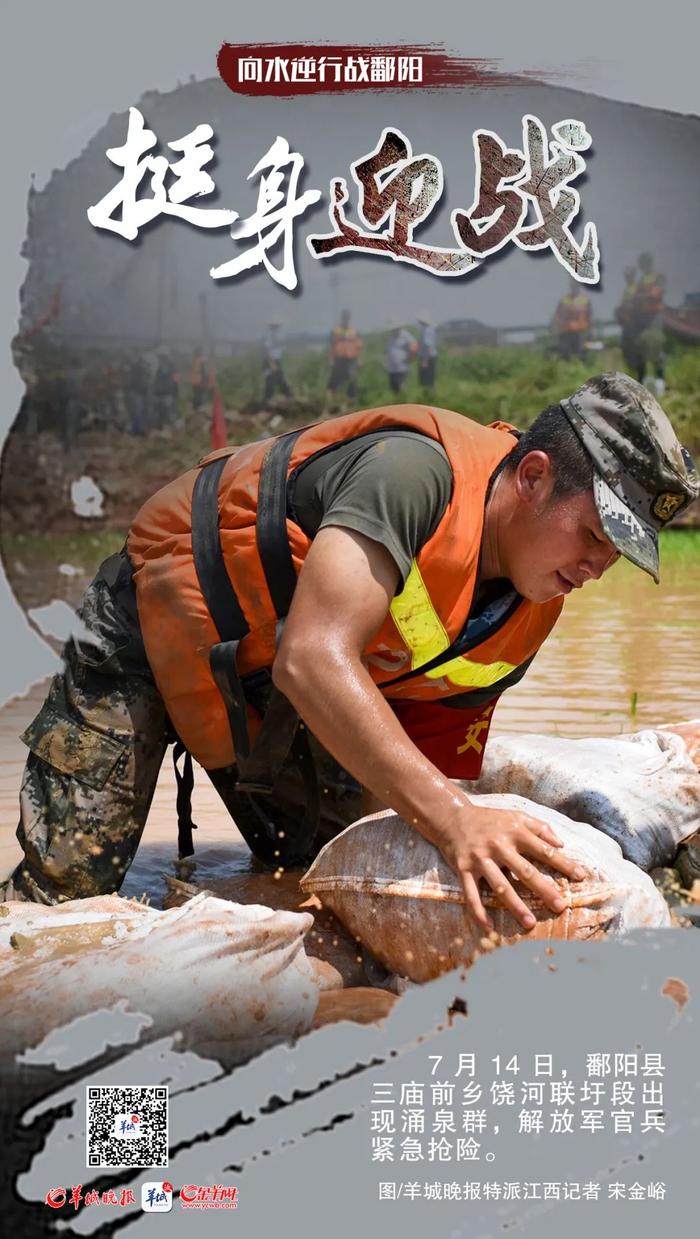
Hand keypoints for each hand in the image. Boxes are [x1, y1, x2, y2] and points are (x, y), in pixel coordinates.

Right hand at [435, 799, 590, 932]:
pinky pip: (471, 894)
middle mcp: (499, 846)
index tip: (581, 877)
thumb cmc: (489, 819)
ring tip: (530, 922)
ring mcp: (480, 859)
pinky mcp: (463, 869)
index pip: (544, 850)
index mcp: (514, 832)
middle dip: (544, 889)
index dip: (564, 863)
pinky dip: (479, 911)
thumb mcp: (515, 815)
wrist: (451, 816)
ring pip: (500, 886)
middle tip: (559, 906)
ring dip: (515, 905)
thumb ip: (540, 827)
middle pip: (525, 871)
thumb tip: (561, 843)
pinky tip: (490, 927)